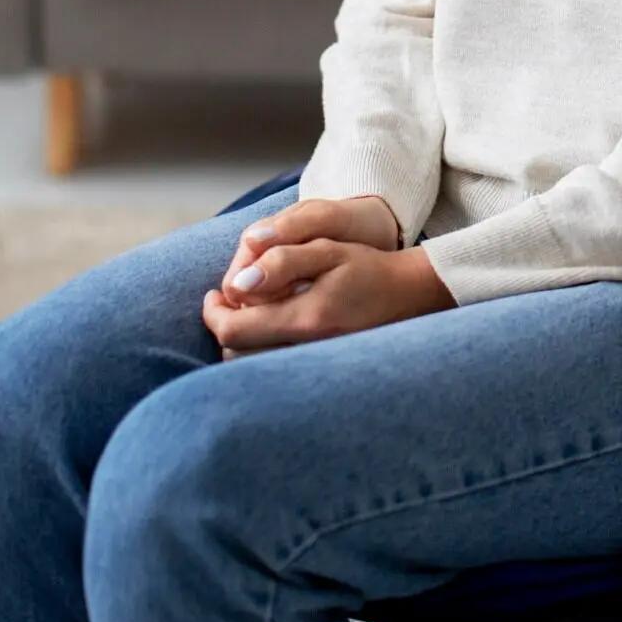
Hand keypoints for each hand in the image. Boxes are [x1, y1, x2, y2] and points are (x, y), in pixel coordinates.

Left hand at [203, 196, 454, 356]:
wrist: (409, 296)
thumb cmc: (367, 268)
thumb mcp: (327, 250)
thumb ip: (281, 263)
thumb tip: (237, 284)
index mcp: (304, 320)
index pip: (233, 331)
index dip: (213, 313)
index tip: (213, 294)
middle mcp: (306, 351)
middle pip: (236, 355)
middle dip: (224, 327)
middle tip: (226, 301)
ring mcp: (313, 366)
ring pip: (251, 366)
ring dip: (240, 341)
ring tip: (247, 312)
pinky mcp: (318, 371)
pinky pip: (272, 369)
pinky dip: (259, 351)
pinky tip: (269, 328)